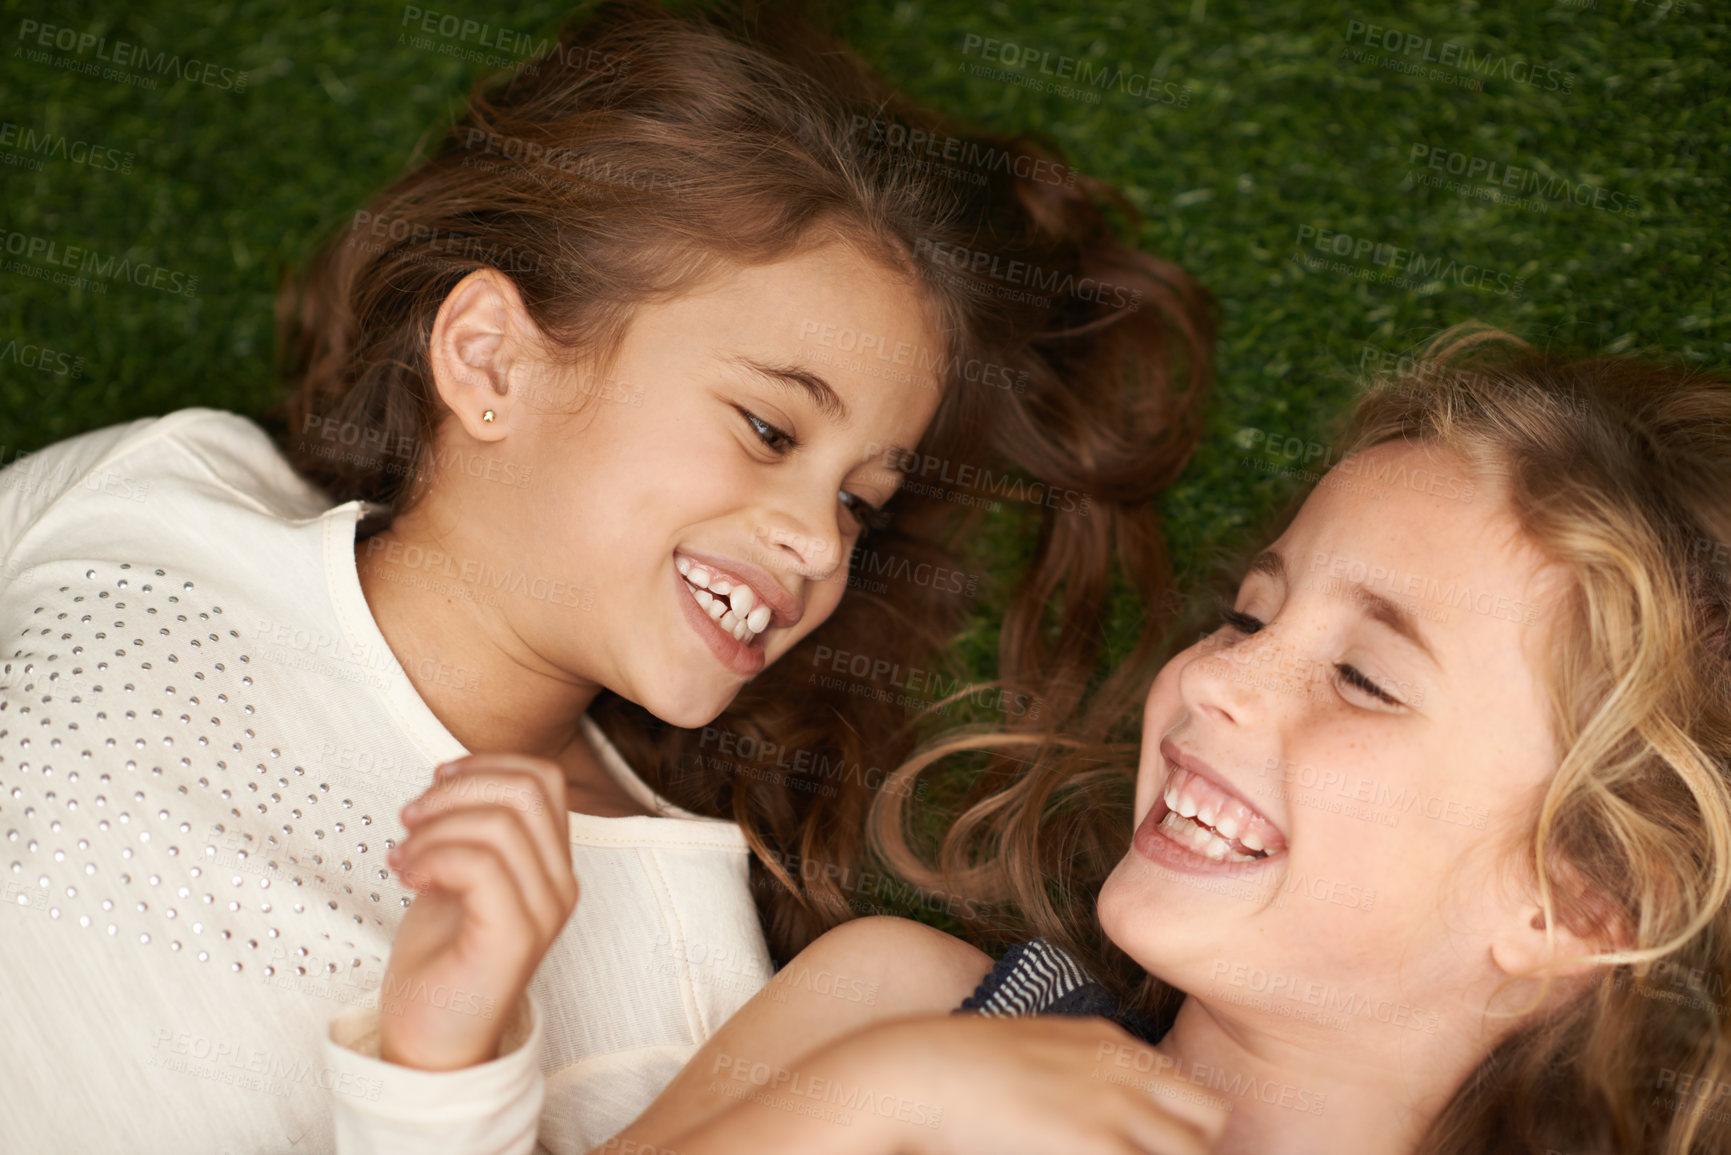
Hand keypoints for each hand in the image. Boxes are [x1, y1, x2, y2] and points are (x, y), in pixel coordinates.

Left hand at [378, 753, 576, 1070]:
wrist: (431, 1041)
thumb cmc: (440, 960)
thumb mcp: (457, 876)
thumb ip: (471, 832)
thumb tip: (454, 778)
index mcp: (550, 864)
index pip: (543, 779)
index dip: (486, 765)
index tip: (435, 783)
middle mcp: (560, 885)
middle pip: (526, 791)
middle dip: (457, 790)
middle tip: (409, 818)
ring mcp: (543, 912)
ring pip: (501, 824)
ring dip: (435, 827)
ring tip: (402, 855)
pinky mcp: (515, 938)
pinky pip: (482, 866)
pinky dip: (434, 856)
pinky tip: (406, 876)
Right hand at [826, 1014, 1227, 1154]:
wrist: (914, 1070)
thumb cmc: (951, 1069)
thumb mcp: (1024, 1051)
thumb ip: (1064, 1072)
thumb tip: (1065, 1113)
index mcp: (1107, 1042)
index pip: (1185, 1087)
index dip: (1178, 1129)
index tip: (1147, 1148)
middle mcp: (1124, 1068)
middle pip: (1211, 1117)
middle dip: (1193, 1149)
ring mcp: (1116, 1105)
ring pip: (1195, 1152)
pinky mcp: (1098, 1143)